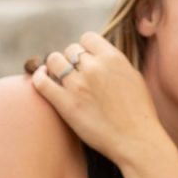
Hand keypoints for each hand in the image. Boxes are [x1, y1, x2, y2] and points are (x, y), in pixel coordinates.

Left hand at [30, 32, 163, 165]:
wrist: (136, 140)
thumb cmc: (138, 112)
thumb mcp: (132, 76)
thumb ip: (113, 63)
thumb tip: (98, 56)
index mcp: (113, 58)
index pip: (87, 38)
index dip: (85, 48)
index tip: (86, 60)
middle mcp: (94, 67)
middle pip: (70, 50)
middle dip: (71, 60)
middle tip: (75, 75)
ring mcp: (78, 85)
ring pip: (54, 61)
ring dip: (55, 67)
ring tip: (60, 78)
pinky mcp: (65, 104)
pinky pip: (41, 81)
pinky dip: (39, 77)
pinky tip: (42, 78)